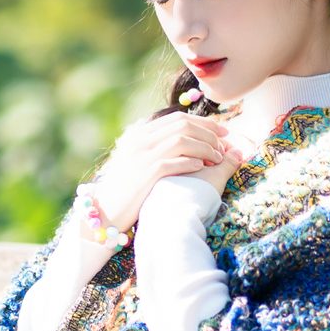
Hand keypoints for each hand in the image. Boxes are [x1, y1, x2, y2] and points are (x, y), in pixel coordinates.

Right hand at [87, 111, 236, 230]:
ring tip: (217, 159)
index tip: (223, 131)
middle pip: (183, 125)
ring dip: (205, 147)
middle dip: (209, 133)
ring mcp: (142, 156)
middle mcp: (140, 140)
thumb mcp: (137, 162)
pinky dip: (192, 161)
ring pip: (182, 140)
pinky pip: (175, 161)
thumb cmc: (126, 191)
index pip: (178, 118)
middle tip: (224, 146)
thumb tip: (186, 141)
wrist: (105, 212)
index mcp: (139, 134)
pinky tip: (202, 167)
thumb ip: (156, 148)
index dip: (204, 122)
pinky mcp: (146, 174)